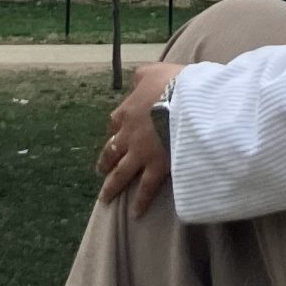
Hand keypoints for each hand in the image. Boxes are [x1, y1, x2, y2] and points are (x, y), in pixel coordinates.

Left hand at [97, 61, 185, 215]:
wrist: (185, 104)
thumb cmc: (172, 84)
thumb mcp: (154, 71)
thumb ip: (142, 76)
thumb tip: (136, 80)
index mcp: (128, 111)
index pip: (115, 123)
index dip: (114, 130)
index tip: (114, 136)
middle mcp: (128, 135)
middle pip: (112, 151)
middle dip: (105, 162)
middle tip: (100, 171)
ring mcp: (140, 154)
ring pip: (121, 173)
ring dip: (112, 186)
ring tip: (105, 197)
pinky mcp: (155, 168)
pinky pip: (145, 188)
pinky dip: (140, 201)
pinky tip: (135, 213)